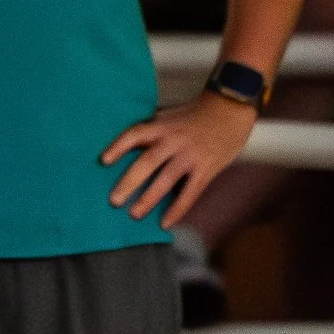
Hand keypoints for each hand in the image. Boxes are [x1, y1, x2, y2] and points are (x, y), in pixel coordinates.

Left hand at [100, 92, 257, 224]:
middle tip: (114, 201)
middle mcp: (174, 140)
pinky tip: (166, 223)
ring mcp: (190, 156)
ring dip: (149, 198)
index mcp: (162, 125)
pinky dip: (177, 209)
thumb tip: (129, 146)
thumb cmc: (195, 115)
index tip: (103, 161)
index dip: (118, 146)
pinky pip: (189, 193)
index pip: (135, 134)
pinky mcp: (206, 170)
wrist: (229, 110)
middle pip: (148, 162)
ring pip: (166, 180)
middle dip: (129, 182)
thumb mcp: (170, 116)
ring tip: (134, 214)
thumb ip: (153, 129)